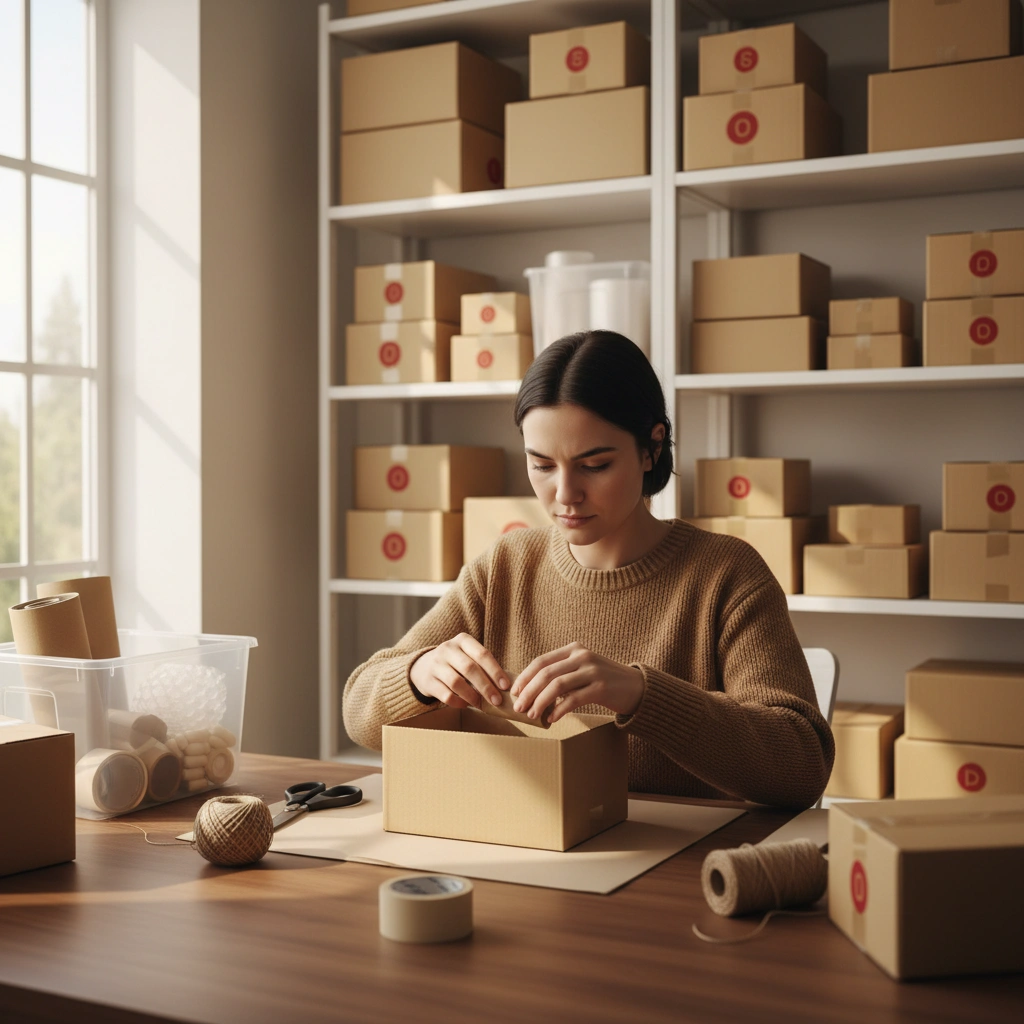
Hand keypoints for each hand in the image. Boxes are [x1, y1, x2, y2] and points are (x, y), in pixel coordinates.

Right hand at [409, 633, 510, 708]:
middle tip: (497, 700)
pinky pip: (446, 695)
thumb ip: (484, 666)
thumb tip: (506, 687)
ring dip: (472, 696)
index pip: (482, 654)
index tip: (506, 686)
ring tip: (481, 704)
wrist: (423, 666)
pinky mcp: (428, 681)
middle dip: (486, 686)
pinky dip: (458, 702)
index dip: (495, 671)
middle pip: (470, 668)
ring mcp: (436, 664)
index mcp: (462, 640)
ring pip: (456, 682)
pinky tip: (466, 705)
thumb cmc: (456, 663)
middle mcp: (448, 649)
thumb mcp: (468, 655)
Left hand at [510, 642, 644, 724]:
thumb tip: (529, 691)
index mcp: (573, 649)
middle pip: (546, 673)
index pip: (541, 661)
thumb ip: (561, 673)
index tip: (514, 692)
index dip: (525, 677)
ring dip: (541, 702)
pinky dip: (559, 710)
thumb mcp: (581, 670)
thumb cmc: (603, 681)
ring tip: (532, 715)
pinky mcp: (601, 687)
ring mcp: (593, 671)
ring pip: (557, 686)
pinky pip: (573, 699)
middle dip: (529, 692)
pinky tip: (552, 719)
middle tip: (519, 708)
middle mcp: (582, 656)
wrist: (636, 687)